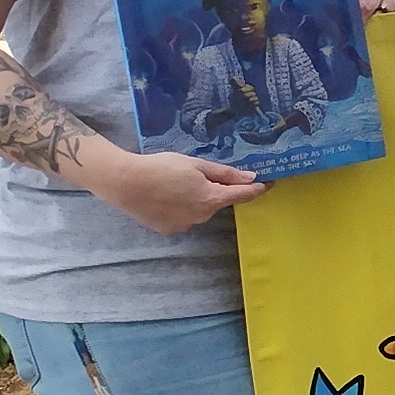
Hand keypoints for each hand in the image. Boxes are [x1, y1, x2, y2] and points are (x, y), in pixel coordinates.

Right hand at [94, 150, 262, 235]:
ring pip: (200, 209)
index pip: (243, 195)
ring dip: (196, 198)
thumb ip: (225, 174)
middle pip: (218, 201)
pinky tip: (166, 196)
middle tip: (197, 173)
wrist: (124, 182)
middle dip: (215, 189)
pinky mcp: (169, 229)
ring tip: (175, 183)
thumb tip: (252, 178)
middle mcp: (201, 216)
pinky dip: (181, 207)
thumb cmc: (162, 168)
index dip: (258, 188)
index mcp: (211, 199)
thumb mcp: (196, 165)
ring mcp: (185, 225)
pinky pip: (184, 216)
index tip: (269, 183)